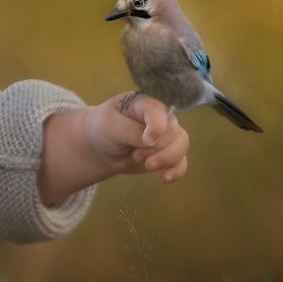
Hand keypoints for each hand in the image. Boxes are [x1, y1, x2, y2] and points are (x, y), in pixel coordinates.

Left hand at [38, 93, 191, 204]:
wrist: (100, 147)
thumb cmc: (103, 129)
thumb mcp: (110, 127)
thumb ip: (131, 131)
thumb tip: (152, 140)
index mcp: (144, 102)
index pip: (158, 111)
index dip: (157, 126)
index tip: (147, 141)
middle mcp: (160, 115)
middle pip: (173, 131)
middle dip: (156, 148)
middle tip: (136, 155)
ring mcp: (166, 134)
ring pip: (181, 145)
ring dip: (167, 159)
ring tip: (147, 165)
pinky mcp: (167, 152)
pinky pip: (181, 161)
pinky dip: (176, 170)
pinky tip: (165, 178)